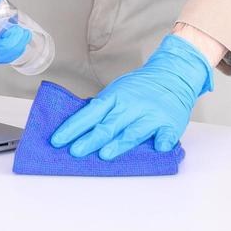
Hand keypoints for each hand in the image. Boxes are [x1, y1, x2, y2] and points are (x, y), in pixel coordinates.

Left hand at [49, 33, 213, 159]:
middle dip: (90, 139)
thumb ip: (103, 110)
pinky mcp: (170, 124)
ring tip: (104, 155)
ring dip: (119, 143)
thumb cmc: (141, 88)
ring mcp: (151, 115)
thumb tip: (81, 129)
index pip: (89, 113)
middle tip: (75, 151)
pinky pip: (165, 135)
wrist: (172, 76)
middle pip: (108, 124)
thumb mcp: (117, 91)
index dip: (73, 127)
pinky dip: (161, 142)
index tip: (58, 140)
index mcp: (115, 97)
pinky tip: (157, 149)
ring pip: (132, 131)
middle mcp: (131, 106)